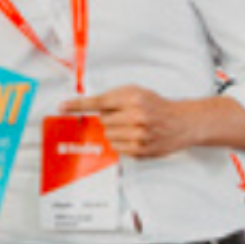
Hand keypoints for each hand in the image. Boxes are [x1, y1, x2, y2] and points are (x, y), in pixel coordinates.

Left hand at [61, 86, 244, 157]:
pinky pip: (116, 148)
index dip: (78, 105)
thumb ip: (114, 98)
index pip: (99, 101)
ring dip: (115, 132)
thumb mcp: (137, 93)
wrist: (182, 122)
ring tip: (133, 127)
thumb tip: (90, 107)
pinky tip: (136, 137)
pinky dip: (122, 143)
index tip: (62, 106)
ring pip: (108, 135)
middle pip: (102, 120)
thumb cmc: (157, 106)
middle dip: (110, 118)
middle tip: (126, 116)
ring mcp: (138, 135)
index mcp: (134, 97)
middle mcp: (136, 116)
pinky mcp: (139, 150)